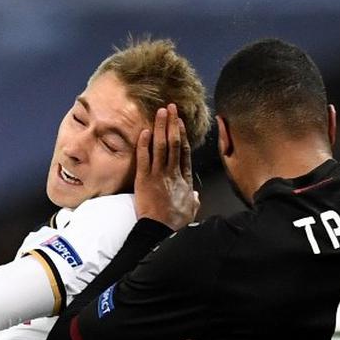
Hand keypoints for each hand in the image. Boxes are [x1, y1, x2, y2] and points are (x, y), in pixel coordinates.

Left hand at [134, 103, 197, 229]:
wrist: (160, 231)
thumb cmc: (175, 223)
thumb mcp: (190, 210)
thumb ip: (193, 200)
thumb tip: (195, 194)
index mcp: (184, 179)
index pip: (184, 152)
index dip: (182, 135)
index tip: (180, 123)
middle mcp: (173, 173)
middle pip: (174, 143)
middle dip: (172, 123)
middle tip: (170, 107)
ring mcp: (158, 174)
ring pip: (161, 146)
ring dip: (161, 127)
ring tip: (160, 111)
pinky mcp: (144, 179)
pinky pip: (144, 158)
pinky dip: (144, 144)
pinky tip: (144, 131)